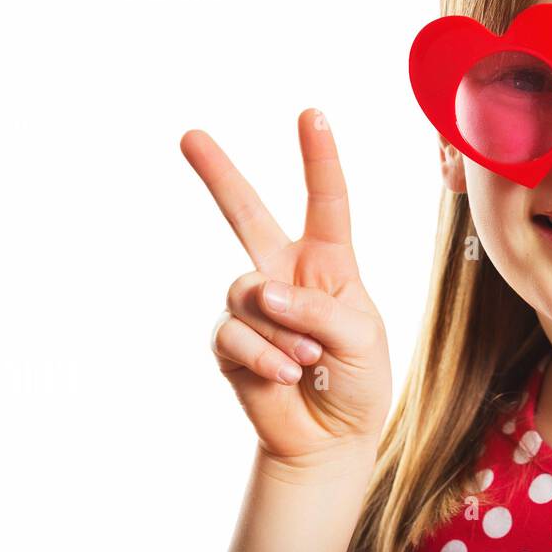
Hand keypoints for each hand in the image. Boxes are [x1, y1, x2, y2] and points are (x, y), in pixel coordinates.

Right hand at [181, 109, 390, 466]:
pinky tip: (286, 377)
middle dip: (218, 175)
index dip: (319, 157)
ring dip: (283, 332)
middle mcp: (285, 275)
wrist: (329, 439)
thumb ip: (320, 308)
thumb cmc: (358, 380)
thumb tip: (265, 292)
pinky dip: (264, 357)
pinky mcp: (229, 342)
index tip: (311, 112)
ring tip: (309, 361)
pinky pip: (234, 333)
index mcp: (328, 262)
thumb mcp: (361, 337)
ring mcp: (254, 307)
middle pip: (247, 215)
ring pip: (248, 292)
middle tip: (189, 135)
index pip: (326, 201)